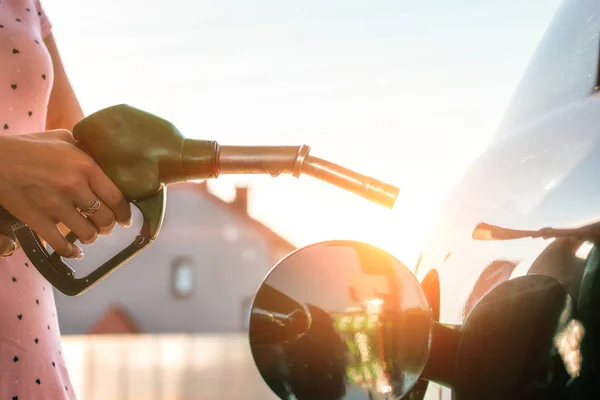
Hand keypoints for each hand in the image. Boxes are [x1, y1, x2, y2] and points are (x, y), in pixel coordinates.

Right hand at [0, 129, 131, 257]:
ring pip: (87, 234)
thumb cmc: (29, 146)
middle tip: (105, 225)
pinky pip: (61, 244)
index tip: (125, 219)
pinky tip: (75, 252)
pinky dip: (71, 252)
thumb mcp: (62, 138)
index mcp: (85, 166)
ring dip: (91, 237)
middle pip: (105, 219)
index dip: (125, 213)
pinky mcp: (38, 220)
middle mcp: (74, 187)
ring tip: (88, 233)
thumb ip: (85, 149)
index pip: (116, 198)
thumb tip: (102, 156)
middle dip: (108, 226)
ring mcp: (55, 205)